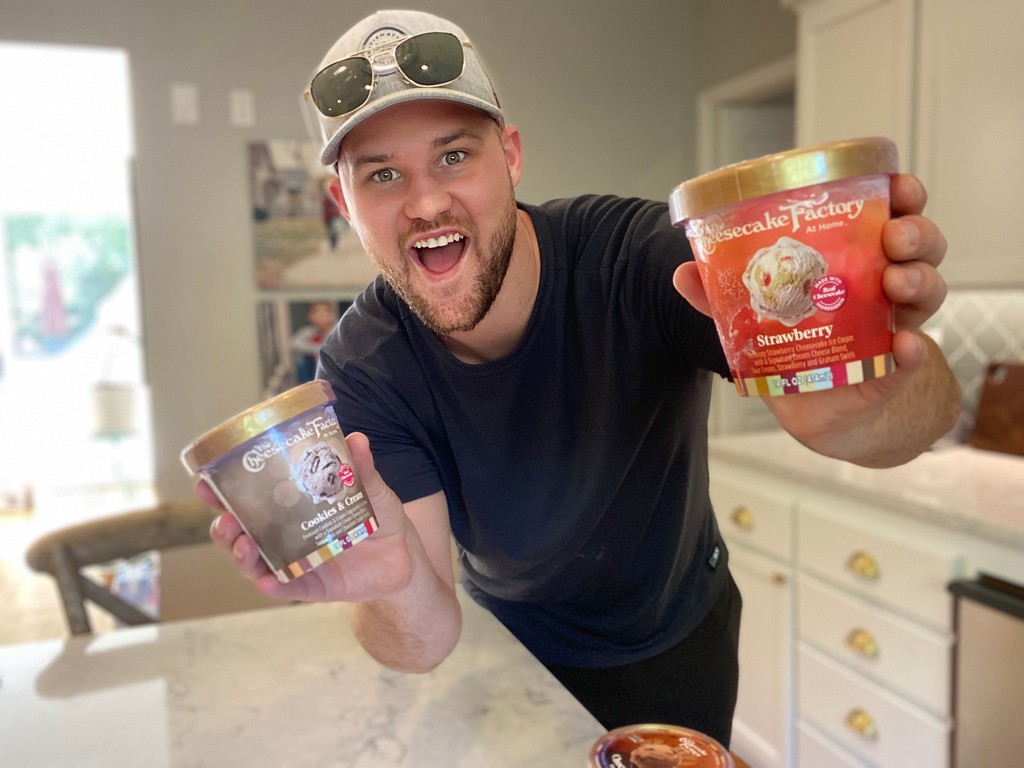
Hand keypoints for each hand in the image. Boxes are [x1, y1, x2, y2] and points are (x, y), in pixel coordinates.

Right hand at [204, 431, 415, 602]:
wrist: (405, 556)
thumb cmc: (380, 517)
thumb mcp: (372, 490)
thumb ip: (361, 469)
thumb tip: (355, 439)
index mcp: (290, 507)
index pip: (248, 500)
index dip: (222, 493)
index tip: (205, 482)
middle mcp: (285, 535)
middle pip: (240, 534)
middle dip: (224, 528)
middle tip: (226, 519)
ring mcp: (296, 562)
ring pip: (255, 564)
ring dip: (243, 557)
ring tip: (244, 545)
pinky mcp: (314, 586)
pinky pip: (288, 589)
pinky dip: (275, 587)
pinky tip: (268, 581)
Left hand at [673, 173, 958, 464]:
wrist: (814, 408)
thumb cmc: (793, 346)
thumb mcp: (756, 314)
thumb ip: (720, 294)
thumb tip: (681, 272)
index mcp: (858, 258)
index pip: (891, 214)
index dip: (902, 194)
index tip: (897, 183)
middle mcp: (887, 283)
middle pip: (920, 245)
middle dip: (914, 231)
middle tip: (892, 235)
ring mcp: (896, 323)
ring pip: (927, 290)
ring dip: (917, 280)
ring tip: (894, 282)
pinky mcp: (894, 368)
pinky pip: (913, 356)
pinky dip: (911, 352)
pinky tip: (902, 346)